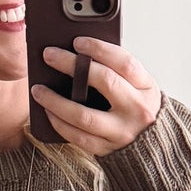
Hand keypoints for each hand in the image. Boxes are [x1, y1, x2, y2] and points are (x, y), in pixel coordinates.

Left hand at [31, 36, 160, 154]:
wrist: (151, 148)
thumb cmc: (137, 108)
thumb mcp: (139, 87)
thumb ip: (117, 71)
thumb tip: (79, 52)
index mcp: (146, 88)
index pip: (124, 62)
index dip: (99, 48)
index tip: (77, 42)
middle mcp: (137, 109)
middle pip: (104, 81)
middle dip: (72, 65)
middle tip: (49, 55)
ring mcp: (122, 132)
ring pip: (84, 115)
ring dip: (56, 101)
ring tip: (38, 90)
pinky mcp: (108, 149)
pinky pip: (79, 137)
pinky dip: (60, 123)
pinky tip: (47, 112)